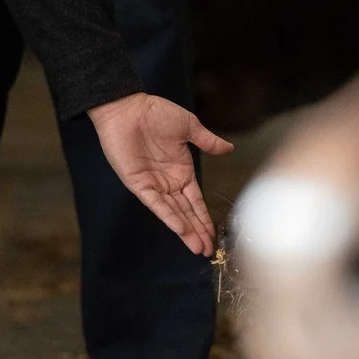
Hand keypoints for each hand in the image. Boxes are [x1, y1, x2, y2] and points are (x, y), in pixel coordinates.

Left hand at [87, 93, 233, 255]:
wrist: (128, 107)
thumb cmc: (156, 113)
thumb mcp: (188, 127)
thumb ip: (208, 141)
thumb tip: (229, 149)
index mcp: (182, 171)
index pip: (196, 201)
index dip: (204, 218)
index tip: (214, 234)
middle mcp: (169, 182)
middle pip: (186, 212)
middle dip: (198, 231)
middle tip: (209, 251)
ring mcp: (154, 185)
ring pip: (173, 213)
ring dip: (186, 230)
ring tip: (198, 248)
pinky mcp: (139, 184)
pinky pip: (156, 204)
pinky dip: (169, 217)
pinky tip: (181, 230)